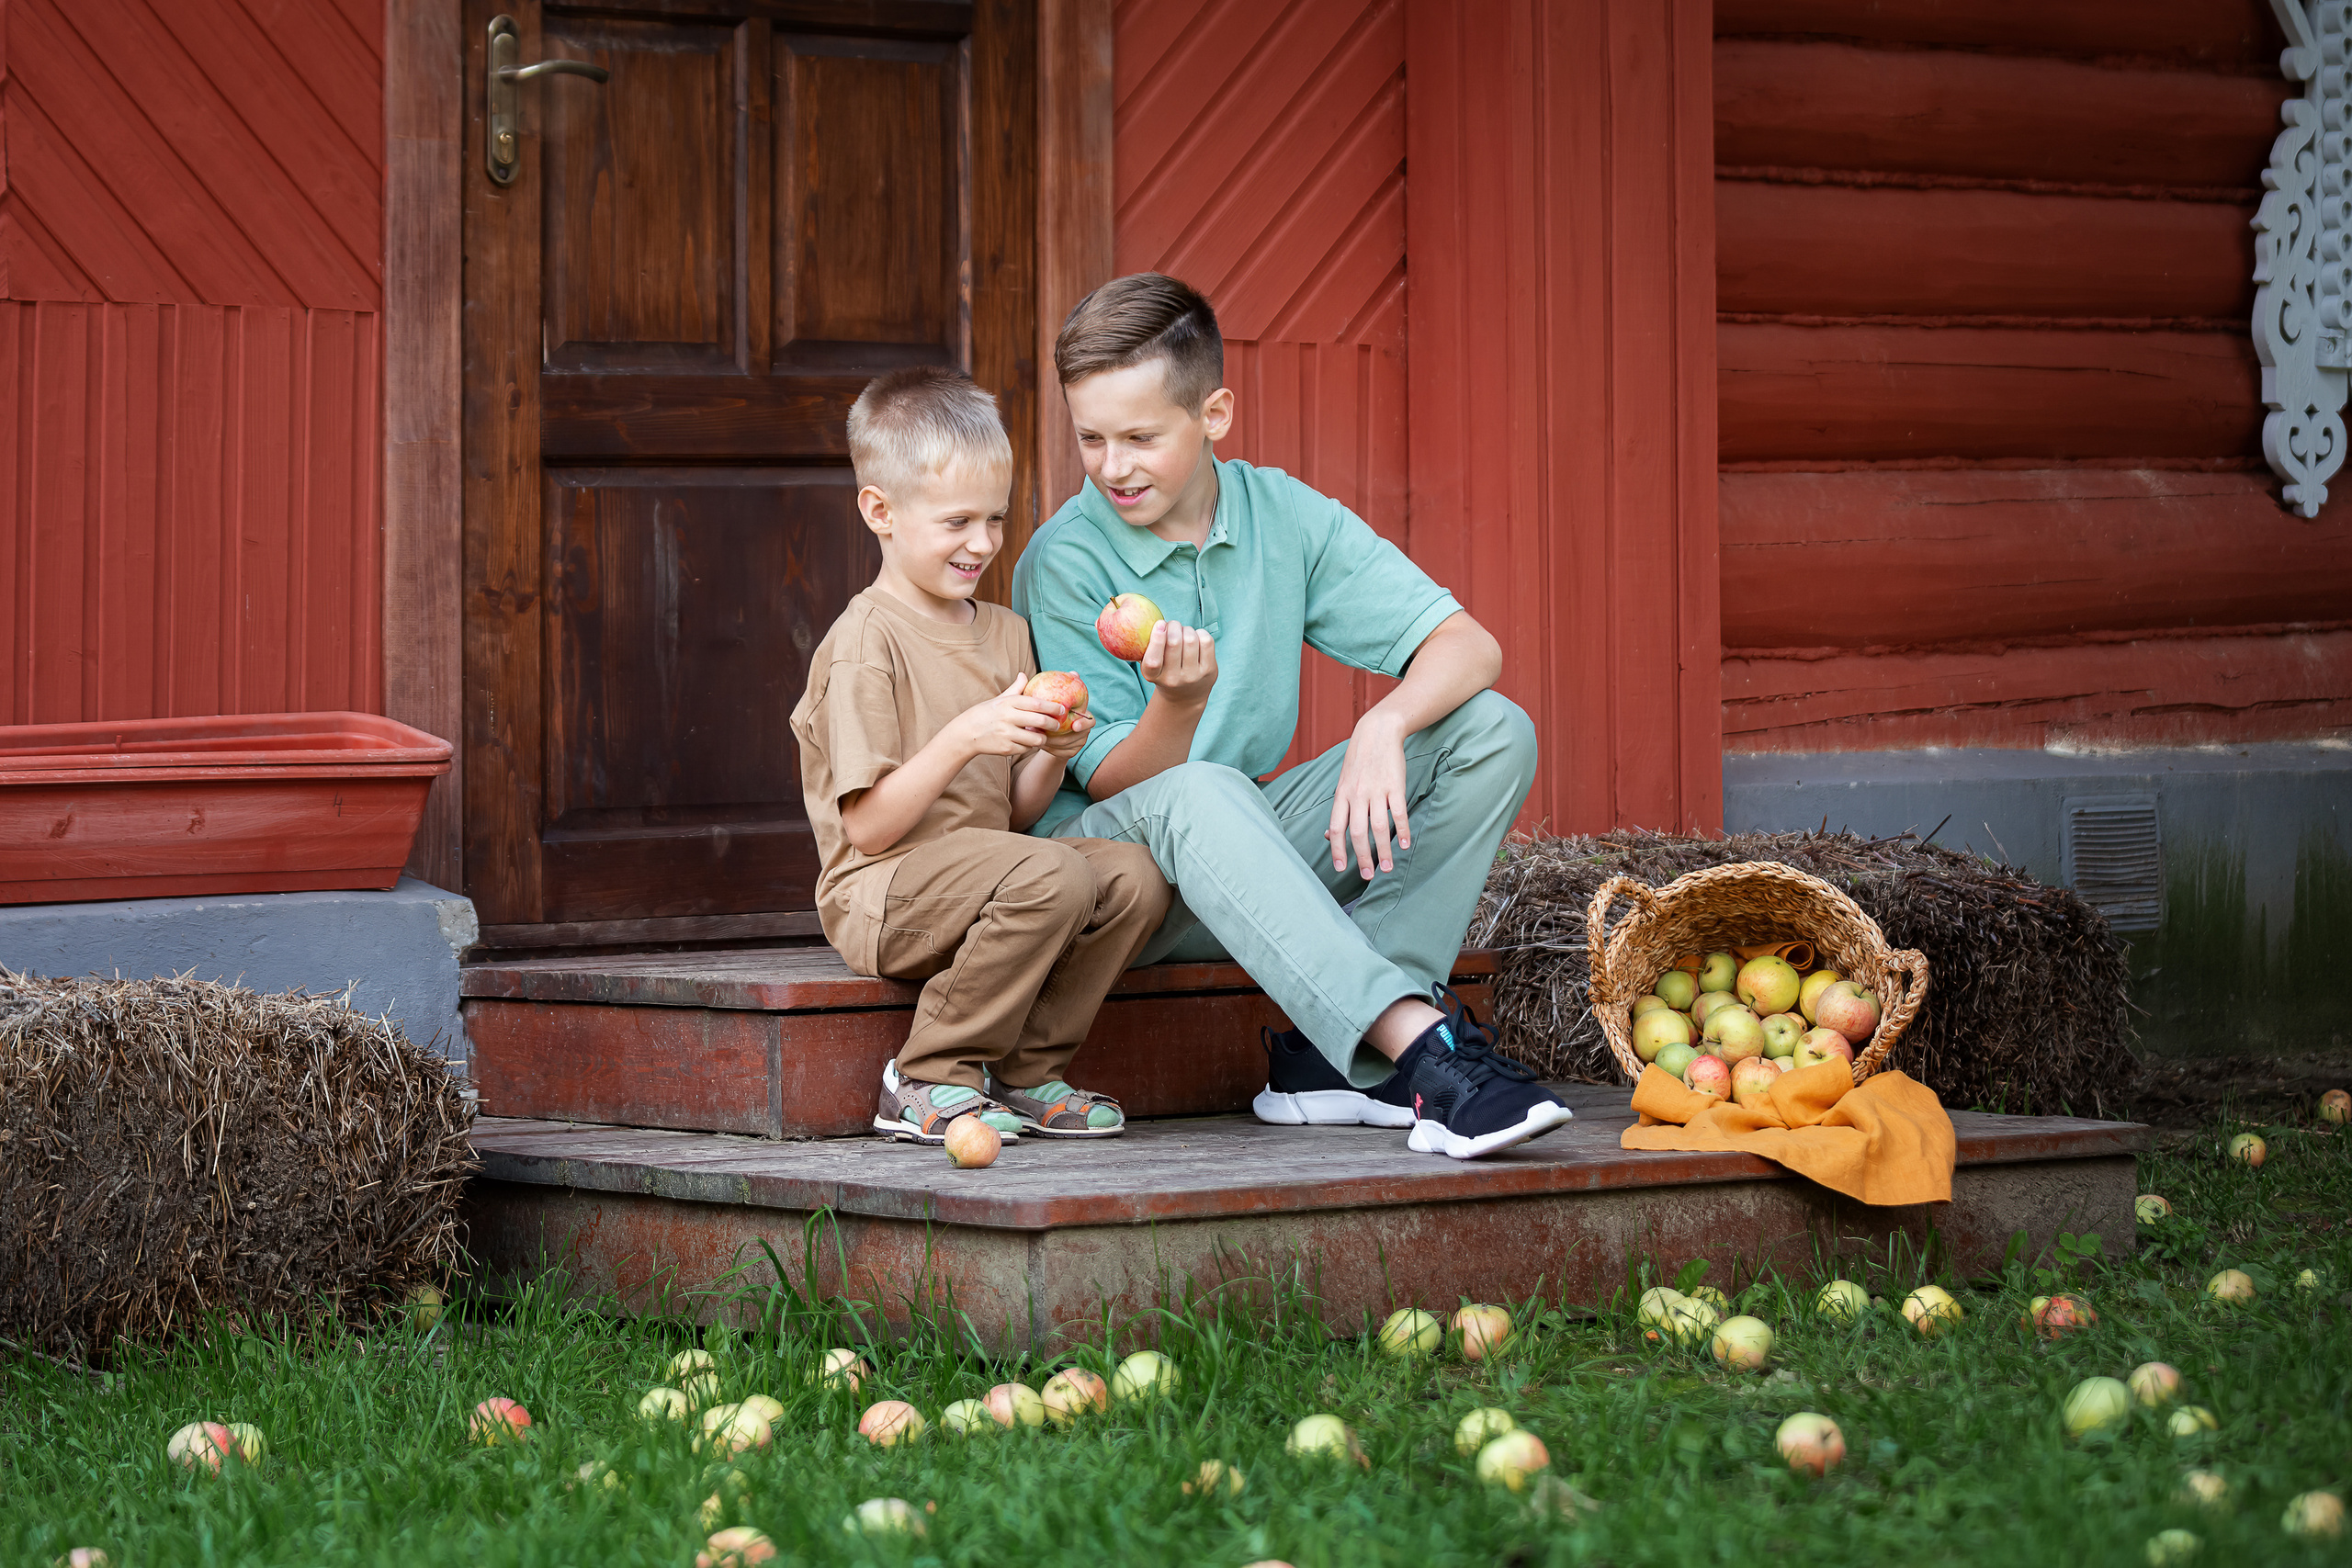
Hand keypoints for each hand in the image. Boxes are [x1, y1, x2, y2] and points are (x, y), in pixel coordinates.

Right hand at [950, 679, 1063, 758]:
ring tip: (1042, 735)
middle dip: (1053, 724)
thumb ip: (1015, 689)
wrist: (966, 733)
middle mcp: (1008, 718)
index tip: (1062, 709)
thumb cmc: (986, 714)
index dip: (1053, 707)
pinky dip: (1029, 746)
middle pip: (1040, 721)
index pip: (1036, 703)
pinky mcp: (1006, 749)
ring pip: (1036, 739)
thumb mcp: (999, 699)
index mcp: (1008, 703)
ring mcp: (1007, 734)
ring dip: (1042, 738)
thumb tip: (1025, 675)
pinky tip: (1026, 742)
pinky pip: (1026, 749)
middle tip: (1058, 725)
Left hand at [1039, 709, 1093, 761]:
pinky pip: (1058, 751)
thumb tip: (1043, 698)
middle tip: (1039, 727)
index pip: (1090, 722)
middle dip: (1054, 732)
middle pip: (1072, 735)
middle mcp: (1085, 732)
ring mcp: (1079, 744)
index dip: (1083, 724)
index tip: (1075, 726)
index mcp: (1086, 718)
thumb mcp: (1058, 708)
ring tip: (1035, 733)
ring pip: (1063, 744)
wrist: (1057, 732)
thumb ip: (1057, 705)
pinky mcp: (1071, 753)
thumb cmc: (1056, 714)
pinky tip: (1038, 741)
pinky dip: (1047, 746)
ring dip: (1048, 739)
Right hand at [1140, 620, 1217, 707]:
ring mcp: (1192, 676)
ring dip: (1186, 629)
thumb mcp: (1151, 664)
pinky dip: (1200, 633)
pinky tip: (1196, 638)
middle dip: (1173, 626)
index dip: (1157, 639)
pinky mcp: (1209, 670)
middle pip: (1174, 642)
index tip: (1160, 624)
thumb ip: (1150, 646)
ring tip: (1184, 634)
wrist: (1186, 695)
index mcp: (1152, 676)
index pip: (1153, 660)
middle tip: (1172, 625)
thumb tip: (1159, 623)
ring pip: (1190, 639)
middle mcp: (1173, 679)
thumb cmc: (1165, 671)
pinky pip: (1206, 641)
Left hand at [1328, 713, 1409, 879]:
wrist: (1377, 732)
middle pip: (1358, 832)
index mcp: (1341, 795)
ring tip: (1388, 867)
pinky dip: (1402, 831)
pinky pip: (1398, 812)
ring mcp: (1377, 790)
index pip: (1337, 828)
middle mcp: (1357, 794)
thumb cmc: (1358, 762)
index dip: (1337, 850)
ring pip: (1380, 827)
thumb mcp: (1342, 783)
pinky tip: (1404, 845)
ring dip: (1384, 850)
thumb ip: (1339, 809)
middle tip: (1368, 875)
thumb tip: (1328, 836)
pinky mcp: (1395, 786)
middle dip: (1363, 857)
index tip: (1341, 869)